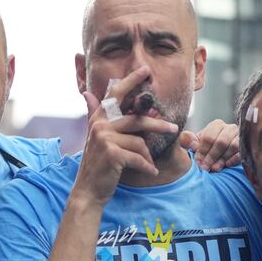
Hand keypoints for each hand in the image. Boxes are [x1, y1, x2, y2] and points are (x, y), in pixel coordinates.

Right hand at [73, 67, 178, 204]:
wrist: (89, 190)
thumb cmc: (98, 164)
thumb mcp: (97, 137)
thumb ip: (95, 114)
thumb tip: (88, 93)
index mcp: (98, 118)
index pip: (116, 93)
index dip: (131, 80)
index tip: (145, 70)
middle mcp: (99, 125)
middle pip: (137, 119)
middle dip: (158, 124)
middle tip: (173, 128)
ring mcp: (104, 138)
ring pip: (140, 140)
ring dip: (148, 155)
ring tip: (152, 164)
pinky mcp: (112, 153)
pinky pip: (138, 157)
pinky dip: (147, 166)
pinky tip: (150, 172)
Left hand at [179, 119, 240, 171]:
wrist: (220, 156)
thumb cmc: (206, 149)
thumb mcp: (195, 144)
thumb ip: (188, 140)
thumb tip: (187, 139)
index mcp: (216, 125)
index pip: (208, 136)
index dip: (202, 150)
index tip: (197, 161)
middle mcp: (230, 128)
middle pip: (221, 141)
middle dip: (212, 156)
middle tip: (205, 167)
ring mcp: (240, 136)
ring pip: (233, 146)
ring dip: (223, 158)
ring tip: (215, 168)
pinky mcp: (247, 146)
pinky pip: (242, 152)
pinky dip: (234, 159)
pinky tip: (226, 165)